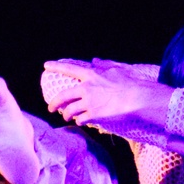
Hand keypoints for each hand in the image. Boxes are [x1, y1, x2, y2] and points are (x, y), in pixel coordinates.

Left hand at [41, 59, 170, 139]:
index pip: (69, 69)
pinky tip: (80, 121)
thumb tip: (95, 61)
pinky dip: (79, 121)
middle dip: (54, 103)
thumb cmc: (129, 82)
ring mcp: (89, 103)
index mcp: (91, 75)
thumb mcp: (116, 68)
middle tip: (50, 108)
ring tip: (66, 117)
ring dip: (66, 115)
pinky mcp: (94, 115)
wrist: (137, 97)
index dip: (56, 66)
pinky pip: (81, 119)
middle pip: (63, 96)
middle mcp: (87, 88)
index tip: (46, 65)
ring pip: (69, 110)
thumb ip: (104, 64)